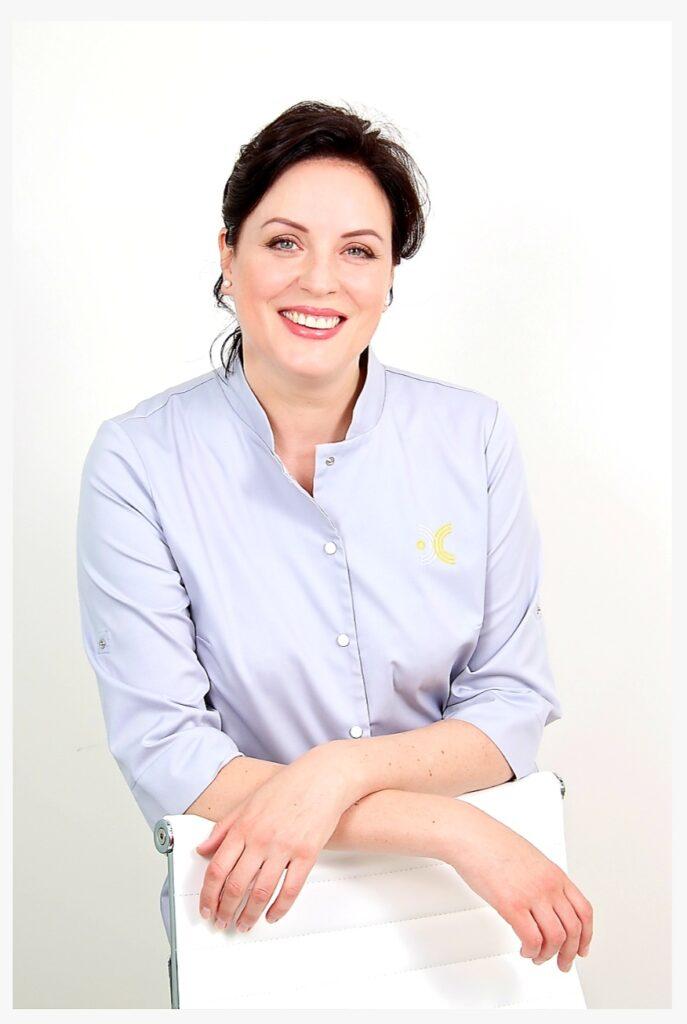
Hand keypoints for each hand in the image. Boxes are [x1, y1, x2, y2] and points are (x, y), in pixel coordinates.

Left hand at [195, 743, 357, 931]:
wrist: (323, 777)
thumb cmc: (288, 786)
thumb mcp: (248, 802)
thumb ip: (223, 828)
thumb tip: (203, 850)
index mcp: (243, 826)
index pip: (217, 869)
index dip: (208, 895)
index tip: (206, 909)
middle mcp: (261, 838)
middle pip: (236, 885)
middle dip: (225, 911)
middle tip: (222, 923)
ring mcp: (284, 847)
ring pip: (261, 893)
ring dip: (249, 916)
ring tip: (244, 925)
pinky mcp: (307, 854)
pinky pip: (290, 890)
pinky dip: (279, 909)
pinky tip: (271, 916)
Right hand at [446, 801, 592, 971]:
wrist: (470, 835)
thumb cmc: (492, 843)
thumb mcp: (530, 858)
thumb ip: (543, 880)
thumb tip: (545, 903)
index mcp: (555, 874)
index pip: (584, 911)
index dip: (586, 936)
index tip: (581, 949)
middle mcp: (548, 885)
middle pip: (573, 930)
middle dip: (569, 953)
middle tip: (563, 963)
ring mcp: (532, 895)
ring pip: (555, 938)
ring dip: (548, 955)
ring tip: (538, 957)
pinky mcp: (511, 905)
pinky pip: (532, 940)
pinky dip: (531, 952)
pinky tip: (524, 950)